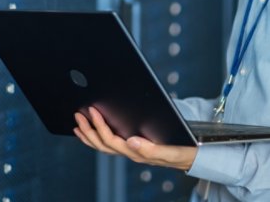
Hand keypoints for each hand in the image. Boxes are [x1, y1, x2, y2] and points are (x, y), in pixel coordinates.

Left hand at [74, 106, 196, 171]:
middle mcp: (130, 152)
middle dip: (88, 129)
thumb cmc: (182, 154)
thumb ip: (151, 149)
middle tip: (79, 114)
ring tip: (79, 122)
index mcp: (136, 153)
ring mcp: (130, 151)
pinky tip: (94, 131)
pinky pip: (110, 145)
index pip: (111, 141)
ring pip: (103, 146)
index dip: (100, 126)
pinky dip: (98, 137)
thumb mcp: (171, 152)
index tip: (92, 111)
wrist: (190, 158)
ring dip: (89, 134)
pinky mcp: (133, 147)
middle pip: (102, 144)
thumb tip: (131, 141)